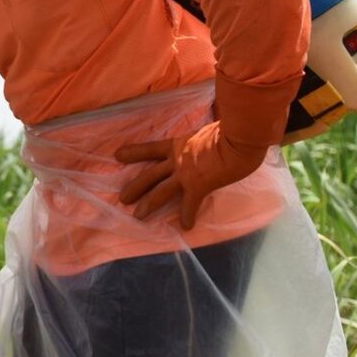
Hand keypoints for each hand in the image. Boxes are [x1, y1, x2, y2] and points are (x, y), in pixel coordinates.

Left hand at [114, 121, 267, 229]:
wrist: (239, 138)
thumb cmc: (231, 130)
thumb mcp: (209, 130)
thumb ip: (203, 139)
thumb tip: (209, 140)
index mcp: (179, 144)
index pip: (151, 148)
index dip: (134, 152)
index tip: (117, 155)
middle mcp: (177, 160)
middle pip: (149, 175)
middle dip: (135, 187)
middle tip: (122, 198)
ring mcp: (185, 174)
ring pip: (160, 192)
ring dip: (148, 205)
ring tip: (137, 216)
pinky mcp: (197, 186)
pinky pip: (190, 205)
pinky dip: (188, 216)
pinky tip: (186, 226)